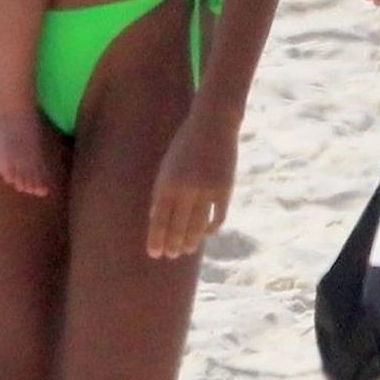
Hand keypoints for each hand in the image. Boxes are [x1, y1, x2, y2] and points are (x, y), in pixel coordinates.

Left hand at [147, 108, 238, 259]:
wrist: (213, 124)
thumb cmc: (185, 144)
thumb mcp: (167, 165)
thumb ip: (162, 191)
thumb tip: (157, 218)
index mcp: (167, 182)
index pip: (159, 219)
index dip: (156, 238)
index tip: (155, 254)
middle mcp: (185, 189)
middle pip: (178, 226)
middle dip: (173, 244)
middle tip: (171, 255)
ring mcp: (207, 190)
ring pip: (198, 225)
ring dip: (192, 241)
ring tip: (187, 250)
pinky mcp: (225, 189)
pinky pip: (218, 217)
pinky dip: (211, 228)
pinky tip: (206, 234)